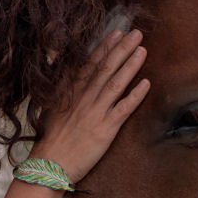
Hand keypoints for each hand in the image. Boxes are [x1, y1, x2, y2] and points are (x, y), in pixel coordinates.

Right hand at [33, 29, 149, 182]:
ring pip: (116, 84)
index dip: (104, 47)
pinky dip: (136, 95)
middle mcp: (84, 98)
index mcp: (70, 92)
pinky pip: (124, 108)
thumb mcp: (51, 108)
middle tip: (136, 33)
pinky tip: (147, 83)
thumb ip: (62, 90)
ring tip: (142, 50)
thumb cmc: (51, 139)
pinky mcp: (106, 129)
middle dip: (122, 49)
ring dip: (130, 65)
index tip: (116, 33)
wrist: (50, 164)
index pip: (90, 64)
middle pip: (106, 68)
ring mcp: (95, 112)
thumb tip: (69, 74)